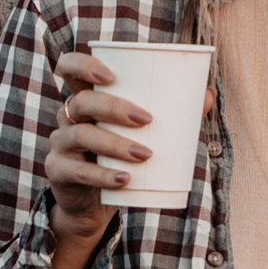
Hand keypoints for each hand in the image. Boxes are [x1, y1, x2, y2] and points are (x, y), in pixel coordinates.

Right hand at [45, 52, 153, 268]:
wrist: (93, 203)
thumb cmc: (120, 158)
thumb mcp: (140, 134)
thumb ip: (172, 113)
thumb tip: (208, 94)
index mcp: (85, 98)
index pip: (69, 68)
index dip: (84, 65)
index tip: (109, 74)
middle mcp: (67, 117)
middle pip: (82, 102)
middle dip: (114, 107)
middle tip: (147, 119)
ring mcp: (60, 145)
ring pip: (81, 136)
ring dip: (115, 143)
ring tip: (145, 155)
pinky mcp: (59, 173)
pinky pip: (79, 171)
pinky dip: (103, 176)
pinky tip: (124, 179)